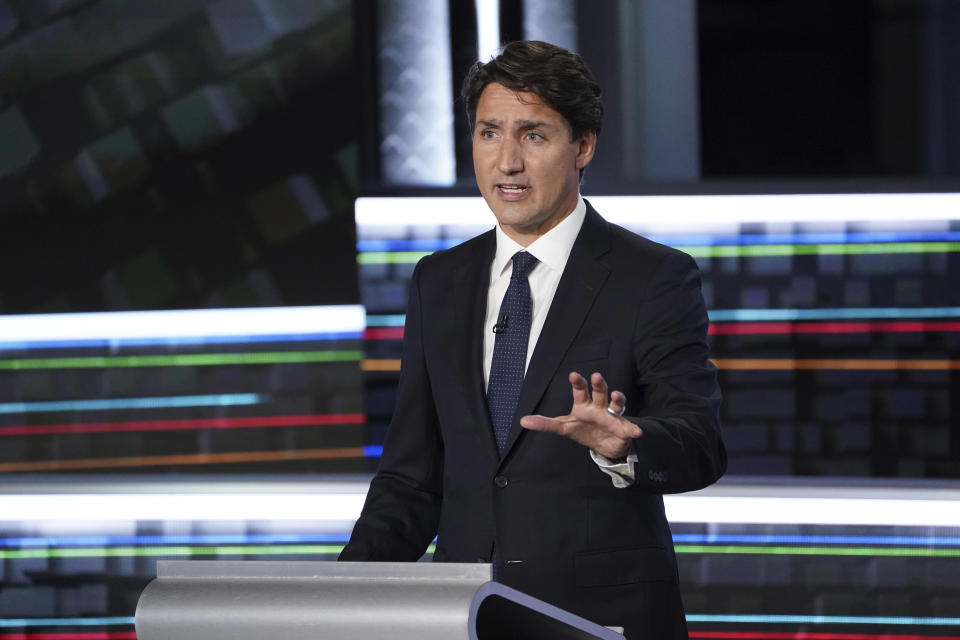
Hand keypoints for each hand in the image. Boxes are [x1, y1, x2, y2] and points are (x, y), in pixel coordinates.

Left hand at [520, 371, 641, 459]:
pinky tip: (636, 431)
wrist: (603, 444)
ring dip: (618, 399)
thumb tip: (523, 421)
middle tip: (596, 376)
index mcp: (583, 405)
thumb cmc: (582, 429)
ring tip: (618, 395)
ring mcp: (612, 416)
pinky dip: (633, 429)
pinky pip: (629, 428)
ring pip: (616, 404)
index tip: (574, 375)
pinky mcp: (623, 428)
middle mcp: (598, 406)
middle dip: (598, 384)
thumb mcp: (563, 427)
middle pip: (599, 392)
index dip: (578, 383)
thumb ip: (545, 423)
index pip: (580, 391)